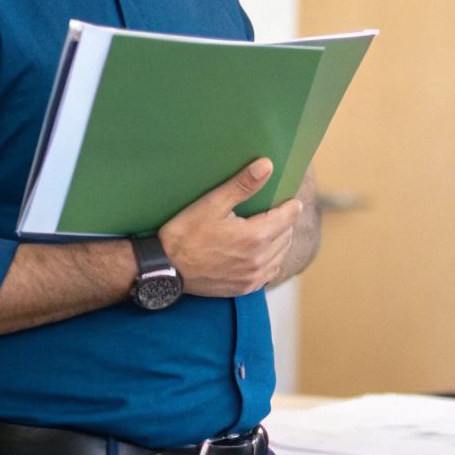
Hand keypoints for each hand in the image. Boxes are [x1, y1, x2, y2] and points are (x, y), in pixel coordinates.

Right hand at [158, 158, 303, 297]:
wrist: (164, 269)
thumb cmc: (185, 234)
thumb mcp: (212, 204)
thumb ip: (242, 185)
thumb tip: (267, 166)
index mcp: (255, 237)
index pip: (289, 217)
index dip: (291, 206)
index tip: (290, 199)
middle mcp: (259, 260)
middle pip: (287, 236)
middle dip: (285, 222)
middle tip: (275, 211)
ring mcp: (253, 278)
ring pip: (281, 255)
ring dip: (279, 241)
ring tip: (268, 229)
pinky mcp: (244, 289)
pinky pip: (270, 272)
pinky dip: (270, 260)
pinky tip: (259, 252)